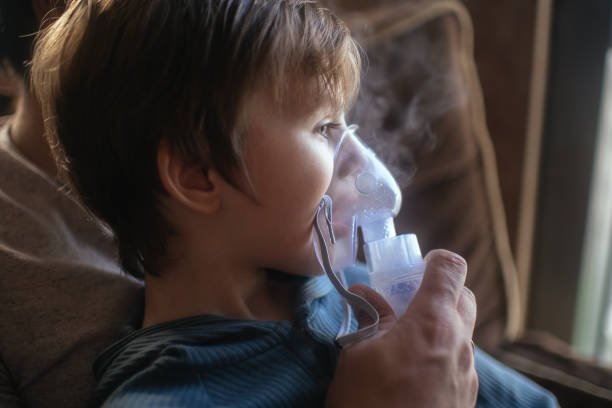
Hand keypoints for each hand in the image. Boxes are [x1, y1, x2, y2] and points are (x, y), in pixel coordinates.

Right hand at [326, 249, 477, 407]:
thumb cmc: (366, 403)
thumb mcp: (356, 355)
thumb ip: (369, 319)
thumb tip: (367, 296)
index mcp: (432, 324)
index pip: (452, 269)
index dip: (436, 260)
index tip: (418, 266)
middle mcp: (459, 345)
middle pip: (465, 297)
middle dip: (441, 290)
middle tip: (409, 300)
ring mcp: (468, 374)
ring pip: (464, 330)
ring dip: (442, 322)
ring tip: (407, 338)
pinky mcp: (466, 397)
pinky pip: (460, 360)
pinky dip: (443, 350)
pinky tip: (415, 368)